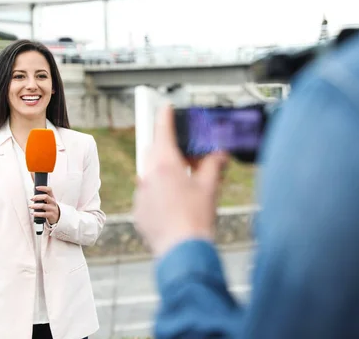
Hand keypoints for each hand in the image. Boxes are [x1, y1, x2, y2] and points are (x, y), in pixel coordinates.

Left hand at [29, 186, 60, 224]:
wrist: (57, 216)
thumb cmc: (50, 206)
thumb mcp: (48, 200)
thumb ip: (41, 195)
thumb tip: (33, 185)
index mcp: (52, 197)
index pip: (49, 190)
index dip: (43, 188)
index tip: (36, 187)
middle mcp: (53, 202)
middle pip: (46, 197)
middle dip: (38, 197)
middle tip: (31, 198)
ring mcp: (52, 208)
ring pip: (43, 206)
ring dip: (35, 206)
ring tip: (30, 206)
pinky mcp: (51, 215)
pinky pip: (43, 214)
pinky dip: (37, 214)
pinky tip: (33, 213)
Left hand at [133, 106, 227, 257]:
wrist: (183, 251)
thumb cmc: (196, 219)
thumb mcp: (210, 187)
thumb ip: (213, 165)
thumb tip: (219, 154)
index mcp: (166, 165)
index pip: (163, 132)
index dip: (164, 117)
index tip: (165, 108)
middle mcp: (148, 176)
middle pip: (154, 152)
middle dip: (167, 149)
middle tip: (185, 156)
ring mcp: (141, 195)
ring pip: (149, 174)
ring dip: (163, 174)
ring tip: (182, 186)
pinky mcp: (139, 212)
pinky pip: (146, 195)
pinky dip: (158, 194)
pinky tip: (174, 206)